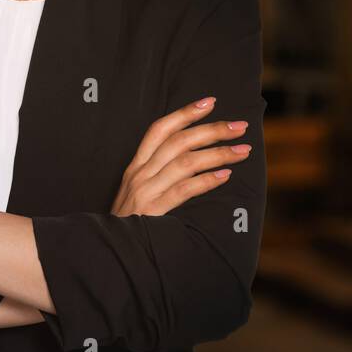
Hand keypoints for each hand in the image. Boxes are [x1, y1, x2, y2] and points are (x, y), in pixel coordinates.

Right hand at [109, 96, 250, 217]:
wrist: (109, 249)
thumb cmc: (129, 222)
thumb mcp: (137, 191)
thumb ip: (158, 173)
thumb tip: (195, 156)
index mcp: (136, 165)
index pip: (160, 129)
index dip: (185, 113)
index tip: (211, 102)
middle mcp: (139, 173)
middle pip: (179, 141)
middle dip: (212, 130)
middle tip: (239, 127)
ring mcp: (145, 191)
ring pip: (185, 162)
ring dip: (218, 154)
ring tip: (242, 151)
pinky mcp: (152, 211)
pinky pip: (183, 190)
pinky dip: (206, 181)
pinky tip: (225, 176)